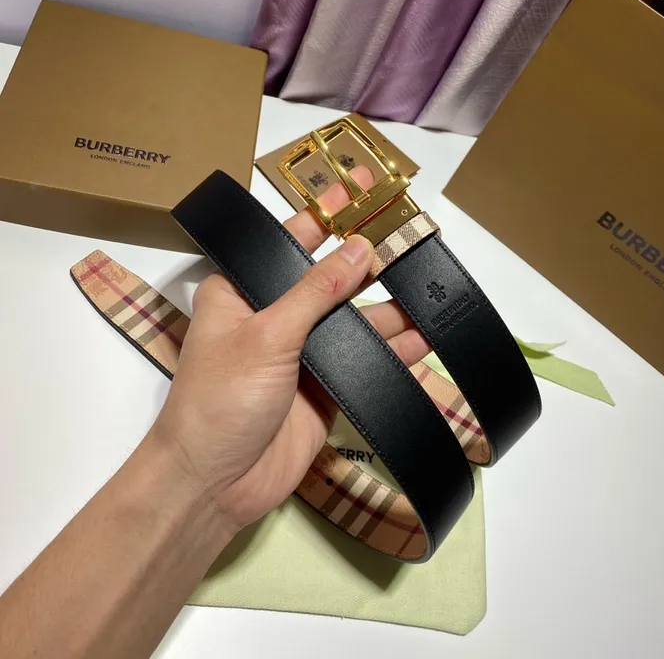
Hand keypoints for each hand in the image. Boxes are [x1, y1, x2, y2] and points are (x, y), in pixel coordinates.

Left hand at [152, 167, 430, 531]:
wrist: (216, 484)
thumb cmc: (220, 400)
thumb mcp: (266, 335)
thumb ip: (316, 293)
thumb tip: (360, 249)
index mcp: (243, 292)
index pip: (288, 243)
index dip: (326, 217)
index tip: (364, 192)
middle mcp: (275, 316)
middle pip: (330, 282)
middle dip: (370, 264)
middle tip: (415, 240)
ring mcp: (304, 354)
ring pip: (354, 324)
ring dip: (390, 312)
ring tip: (432, 292)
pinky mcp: (327, 388)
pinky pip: (365, 363)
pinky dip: (393, 354)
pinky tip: (425, 340)